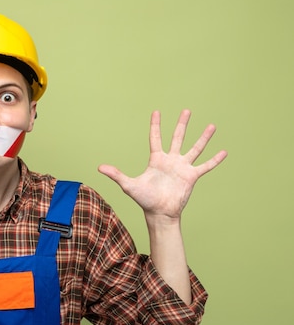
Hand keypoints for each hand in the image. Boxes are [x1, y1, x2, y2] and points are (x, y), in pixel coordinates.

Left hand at [98, 110, 226, 219]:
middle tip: (187, 110)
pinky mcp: (191, 177)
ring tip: (212, 125)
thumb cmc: (144, 200)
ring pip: (195, 148)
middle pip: (177, 138)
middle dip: (182, 124)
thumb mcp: (129, 185)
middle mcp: (171, 161)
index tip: (157, 111)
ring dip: (203, 137)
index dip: (155, 125)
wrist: (159, 213)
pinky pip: (205, 166)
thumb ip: (116, 174)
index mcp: (156, 160)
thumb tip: (99, 167)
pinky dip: (215, 160)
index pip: (155, 138)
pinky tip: (224, 151)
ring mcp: (182, 168)